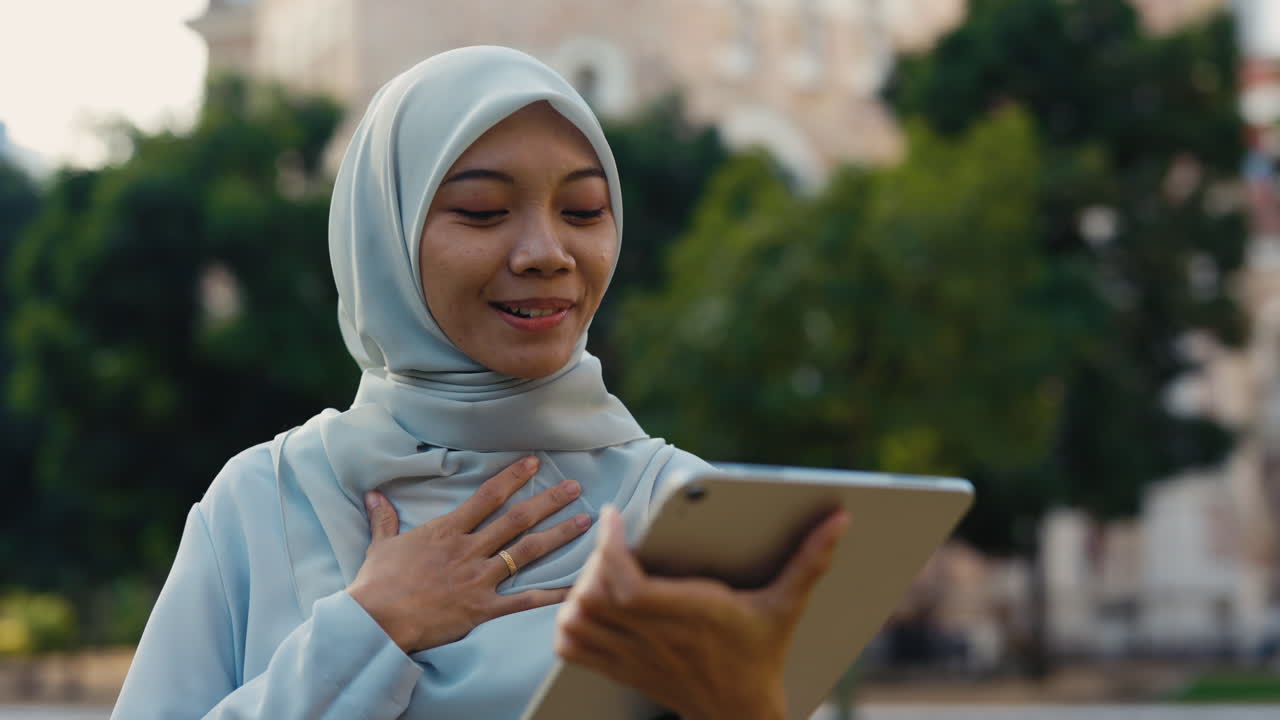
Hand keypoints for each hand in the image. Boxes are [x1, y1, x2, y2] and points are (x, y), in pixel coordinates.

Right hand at [347, 456, 591, 653]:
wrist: (375, 620)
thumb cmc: (377, 583)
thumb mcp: (381, 545)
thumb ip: (384, 518)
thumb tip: (373, 494)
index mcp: (447, 530)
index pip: (488, 496)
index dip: (513, 477)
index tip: (535, 463)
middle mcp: (468, 550)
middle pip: (516, 519)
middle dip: (548, 501)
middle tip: (575, 487)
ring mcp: (478, 578)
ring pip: (526, 551)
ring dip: (557, 535)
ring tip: (584, 522)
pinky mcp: (482, 608)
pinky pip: (524, 600)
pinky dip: (552, 594)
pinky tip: (576, 587)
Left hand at [555, 505, 849, 719]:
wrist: (741, 713)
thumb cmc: (761, 654)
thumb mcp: (786, 605)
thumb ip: (810, 560)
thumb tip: (839, 520)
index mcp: (692, 616)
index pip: (628, 586)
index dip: (610, 550)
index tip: (615, 518)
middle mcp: (657, 638)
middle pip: (594, 599)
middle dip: (594, 562)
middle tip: (612, 541)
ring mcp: (634, 657)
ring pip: (577, 621)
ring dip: (578, 590)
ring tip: (600, 569)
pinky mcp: (621, 669)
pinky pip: (572, 649)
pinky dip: (569, 624)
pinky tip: (587, 606)